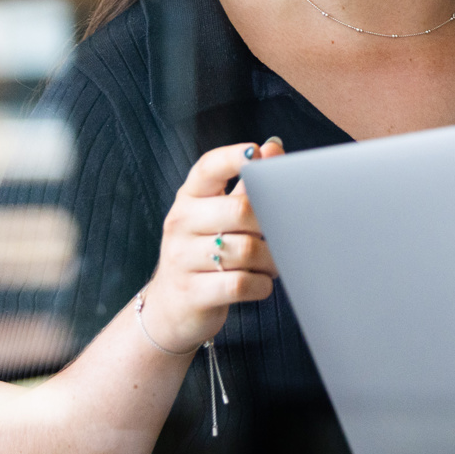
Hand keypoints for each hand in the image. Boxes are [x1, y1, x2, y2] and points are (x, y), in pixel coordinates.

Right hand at [140, 137, 284, 352]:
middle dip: (270, 226)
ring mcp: (180, 258)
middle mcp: (180, 222)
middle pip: (240, 210)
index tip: (256, 152)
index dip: (233, 156)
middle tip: (282, 238)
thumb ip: (247, 185)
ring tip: (272, 264)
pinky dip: (260, 285)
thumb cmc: (206, 251)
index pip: (209, 167)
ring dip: (270, 259)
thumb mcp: (218, 215)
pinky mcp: (191, 291)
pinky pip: (239, 284)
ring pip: (245, 250)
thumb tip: (273, 146)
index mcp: (189, 197)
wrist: (172, 306)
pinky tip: (260, 283)